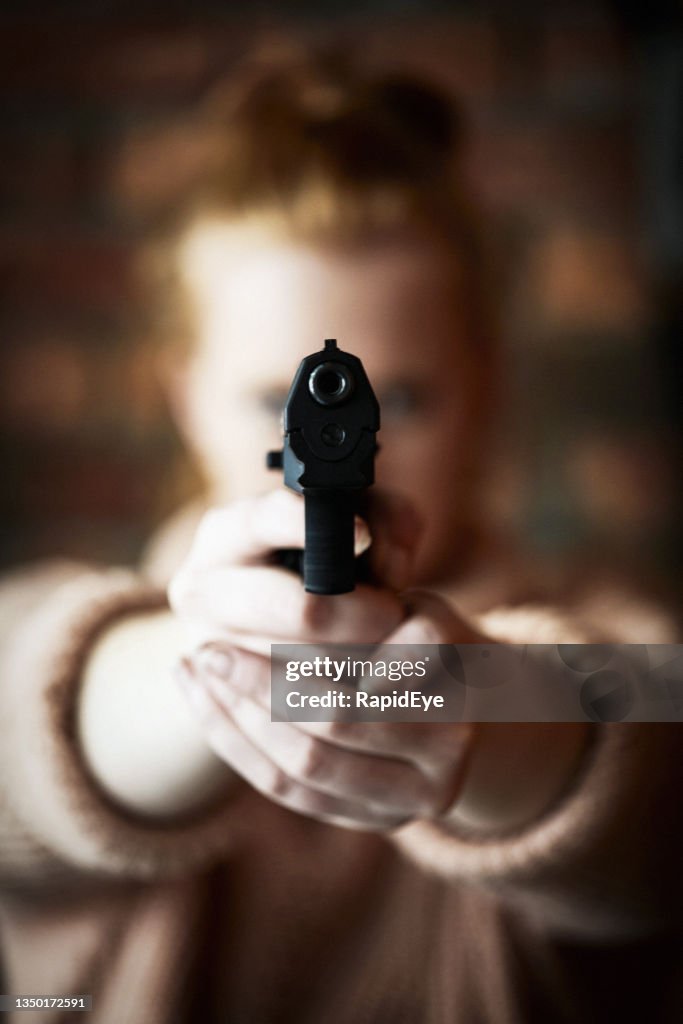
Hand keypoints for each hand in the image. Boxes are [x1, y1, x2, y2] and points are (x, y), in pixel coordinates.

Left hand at [169, 489, 478, 829]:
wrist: (455, 701)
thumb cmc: (417, 629)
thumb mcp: (410, 592)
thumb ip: (384, 568)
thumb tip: (334, 543)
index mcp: (460, 672)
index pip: (367, 658)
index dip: (301, 643)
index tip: (241, 613)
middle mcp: (455, 741)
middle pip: (334, 722)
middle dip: (258, 684)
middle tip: (205, 648)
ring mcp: (420, 795)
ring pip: (306, 766)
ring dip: (237, 719)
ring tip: (196, 672)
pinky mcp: (381, 820)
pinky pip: (294, 794)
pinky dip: (240, 750)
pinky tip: (205, 707)